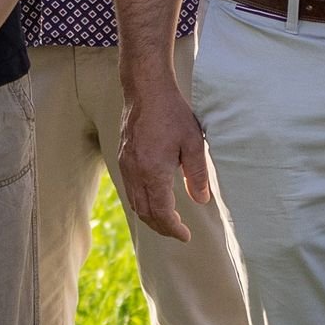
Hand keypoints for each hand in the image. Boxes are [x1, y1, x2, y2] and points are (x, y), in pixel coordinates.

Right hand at [113, 75, 213, 242]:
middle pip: (145, 213)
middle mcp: (135, 172)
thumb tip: (201, 201)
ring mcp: (125, 165)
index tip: (186, 235)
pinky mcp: (122, 158)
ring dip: (150, 217)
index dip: (173, 228)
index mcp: (153, 172)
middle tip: (178, 232)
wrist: (146, 89)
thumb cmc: (172, 113)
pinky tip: (153, 200)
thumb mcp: (193, 143)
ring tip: (167, 221)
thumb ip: (197, 175)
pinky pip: (130, 189)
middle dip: (161, 227)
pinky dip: (142, 202)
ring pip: (134, 203)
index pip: (161, 212)